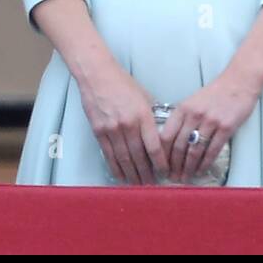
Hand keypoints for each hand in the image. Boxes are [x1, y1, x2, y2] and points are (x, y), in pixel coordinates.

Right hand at [78, 64, 166, 184]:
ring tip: (138, 185)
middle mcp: (128, 125)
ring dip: (132, 174)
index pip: (154, 145)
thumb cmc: (124, 85)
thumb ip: (153, 116)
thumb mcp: (145, 97)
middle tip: (152, 185)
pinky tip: (121, 176)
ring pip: (123, 159)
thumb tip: (161, 133)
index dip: (160, 162)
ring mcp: (112, 130)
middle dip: (146, 173)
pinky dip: (115, 168)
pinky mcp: (98, 132)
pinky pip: (108, 155)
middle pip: (138, 156)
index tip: (164, 172)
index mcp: (143, 116)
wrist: (98, 77)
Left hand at [159, 71, 259, 182]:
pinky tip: (201, 170)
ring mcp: (210, 121)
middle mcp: (195, 115)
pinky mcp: (226, 127)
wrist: (240, 81)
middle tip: (173, 177)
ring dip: (189, 167)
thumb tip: (172, 142)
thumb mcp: (193, 101)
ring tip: (186, 177)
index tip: (161, 165)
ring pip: (194, 151)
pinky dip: (205, 163)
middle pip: (179, 146)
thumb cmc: (217, 92)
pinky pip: (212, 150)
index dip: (162, 154)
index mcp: (183, 108)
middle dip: (174, 166)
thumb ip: (182, 118)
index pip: (166, 136)